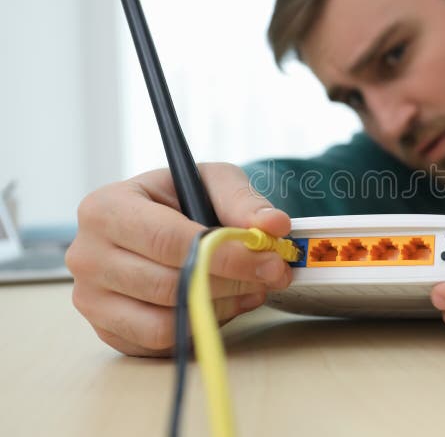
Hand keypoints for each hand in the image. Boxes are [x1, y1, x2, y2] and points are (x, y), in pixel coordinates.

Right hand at [66, 163, 292, 355]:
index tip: (270, 261)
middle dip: (232, 283)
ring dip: (220, 309)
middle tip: (271, 276)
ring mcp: (92, 299)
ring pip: (164, 322)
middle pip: (168, 285)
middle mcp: (87, 255)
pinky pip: (160, 344)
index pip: (169, 241)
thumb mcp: (212, 182)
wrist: (156, 221)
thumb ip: (243, 200)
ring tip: (249, 289)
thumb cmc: (182, 198)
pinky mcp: (107, 331)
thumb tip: (274, 225)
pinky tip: (223, 303)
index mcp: (106, 208)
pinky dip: (201, 328)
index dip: (227, 256)